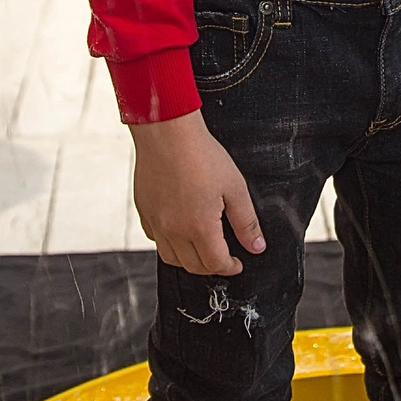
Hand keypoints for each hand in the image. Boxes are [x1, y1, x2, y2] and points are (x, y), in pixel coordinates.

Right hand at [131, 112, 264, 274]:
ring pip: (170, 258)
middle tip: (223, 257)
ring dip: (188, 260)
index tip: (237, 264)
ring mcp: (156, 222)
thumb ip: (246, 221)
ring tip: (201, 247)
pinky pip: (155, 238)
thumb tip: (256, 246)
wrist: (167, 133)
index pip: (215, 263)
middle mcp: (174, 230)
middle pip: (193, 266)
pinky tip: (178, 230)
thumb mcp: (234, 187)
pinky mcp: (144, 211)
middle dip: (211, 266)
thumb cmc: (201, 155)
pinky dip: (168, 243)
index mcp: (199, 227)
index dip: (230, 267)